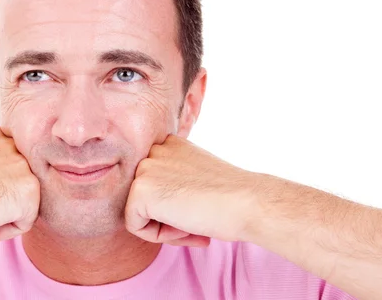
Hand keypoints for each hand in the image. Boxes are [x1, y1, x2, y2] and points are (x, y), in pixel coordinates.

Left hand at [125, 135, 257, 246]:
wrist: (248, 202)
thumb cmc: (231, 197)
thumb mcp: (197, 178)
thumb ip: (174, 182)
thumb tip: (156, 201)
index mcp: (169, 144)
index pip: (155, 183)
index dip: (175, 205)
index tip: (198, 213)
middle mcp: (154, 150)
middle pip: (144, 197)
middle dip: (167, 217)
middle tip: (196, 224)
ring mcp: (145, 168)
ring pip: (138, 212)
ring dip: (165, 227)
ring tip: (193, 226)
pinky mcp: (140, 190)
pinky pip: (134, 226)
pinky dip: (157, 236)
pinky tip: (185, 227)